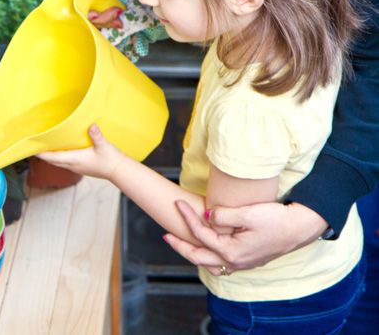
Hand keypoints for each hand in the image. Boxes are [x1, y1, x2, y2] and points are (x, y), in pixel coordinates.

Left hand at [36, 124, 127, 180]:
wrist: (119, 171)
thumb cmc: (111, 159)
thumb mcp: (104, 145)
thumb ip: (96, 135)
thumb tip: (91, 126)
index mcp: (75, 159)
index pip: (54, 157)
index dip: (42, 153)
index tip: (33, 149)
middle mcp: (73, 165)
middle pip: (53, 161)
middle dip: (43, 154)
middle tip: (35, 146)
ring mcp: (77, 168)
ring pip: (58, 162)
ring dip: (51, 156)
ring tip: (45, 147)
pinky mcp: (81, 168)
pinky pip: (65, 163)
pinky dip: (59, 157)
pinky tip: (61, 151)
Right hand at [78, 0, 141, 28]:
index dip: (78, 9)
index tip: (93, 15)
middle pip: (81, 12)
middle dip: (97, 18)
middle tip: (114, 14)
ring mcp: (92, 0)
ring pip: (92, 18)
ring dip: (105, 22)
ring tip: (119, 18)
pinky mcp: (101, 6)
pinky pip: (101, 18)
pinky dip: (109, 22)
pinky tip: (119, 22)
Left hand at [164, 200, 328, 275]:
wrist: (301, 227)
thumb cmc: (277, 220)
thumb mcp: (248, 213)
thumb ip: (223, 215)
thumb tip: (205, 216)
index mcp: (232, 251)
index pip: (200, 234)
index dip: (186, 218)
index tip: (177, 204)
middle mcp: (235, 262)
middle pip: (198, 257)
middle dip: (180, 246)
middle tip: (166, 234)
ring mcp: (242, 263)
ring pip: (209, 264)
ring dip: (193, 254)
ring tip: (180, 243)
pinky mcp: (248, 259)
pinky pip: (221, 263)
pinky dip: (208, 257)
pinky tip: (205, 249)